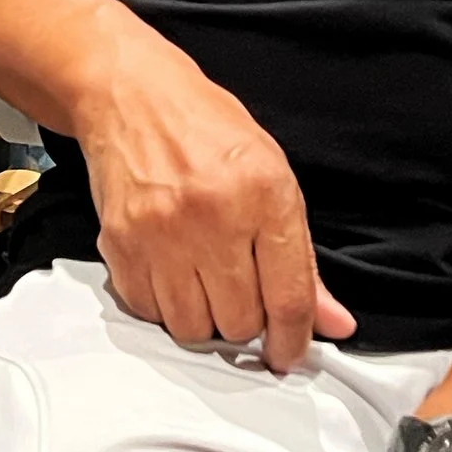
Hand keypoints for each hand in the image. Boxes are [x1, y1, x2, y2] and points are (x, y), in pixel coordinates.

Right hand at [71, 31, 357, 369]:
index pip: (289, 298)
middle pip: (239, 322)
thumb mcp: (274, 178)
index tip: (290, 354)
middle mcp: (213, 217)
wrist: (134, 97)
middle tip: (242, 298)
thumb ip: (302, 259)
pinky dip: (164, 306)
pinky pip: (149, 312)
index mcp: (265, 195)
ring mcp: (161, 233)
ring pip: (192, 328)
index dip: (294, 341)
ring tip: (206, 284)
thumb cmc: (208, 132)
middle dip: (247, 324)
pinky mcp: (120, 243)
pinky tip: (172, 273)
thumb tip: (332, 322)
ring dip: (204, 319)